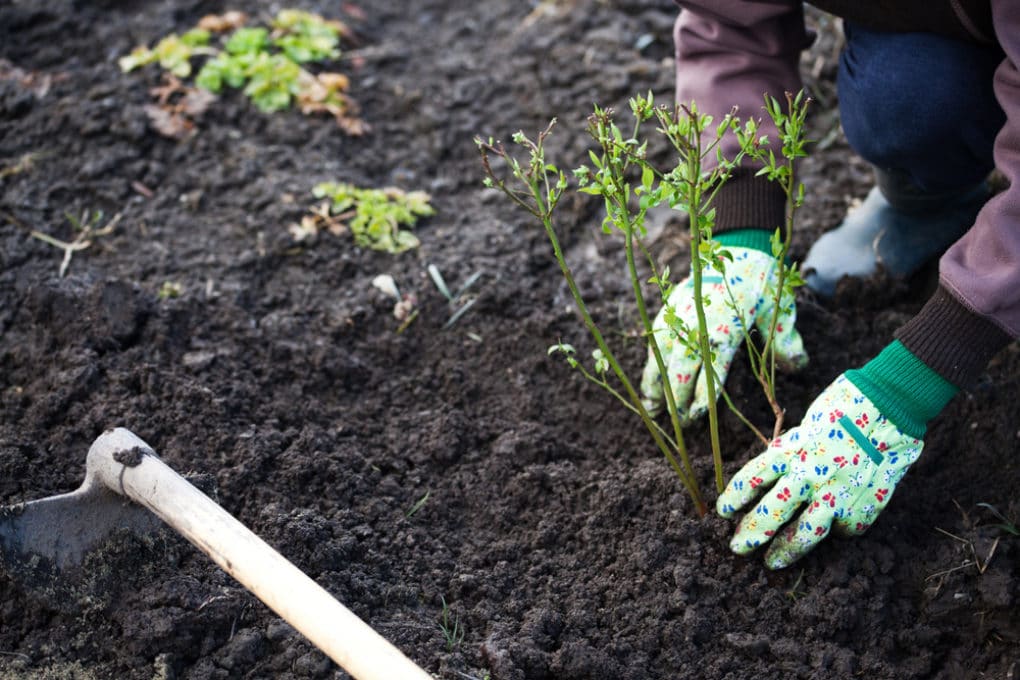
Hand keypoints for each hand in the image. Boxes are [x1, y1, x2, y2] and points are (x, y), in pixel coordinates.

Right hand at [640, 245, 806, 423]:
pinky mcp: (670, 309)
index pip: (710, 370)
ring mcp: (679, 315)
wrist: (736, 245)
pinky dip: (652, 365)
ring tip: (654, 411)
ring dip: (657, 385)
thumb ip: (786, 341)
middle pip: (680, 368)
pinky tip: (652, 384)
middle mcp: (697, 323)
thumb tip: (798, 368)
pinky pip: (656, 343)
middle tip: (680, 421)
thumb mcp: (779, 310)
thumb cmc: (761, 281)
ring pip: (661, 357)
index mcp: (725, 327)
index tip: (698, 415)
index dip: (702, 396)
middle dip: (677, 398)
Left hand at [717, 374, 923, 568]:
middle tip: (738, 547)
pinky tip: (835, 527)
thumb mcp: (809, 421)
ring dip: (786, 551)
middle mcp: (809, 474)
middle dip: (752, 533)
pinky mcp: (865, 506)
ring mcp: (837, 493)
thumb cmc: (847, 403)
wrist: (893, 404)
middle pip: (772, 512)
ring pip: (806, 533)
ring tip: (773, 562)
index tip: (723, 512)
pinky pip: (846, 527)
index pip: (752, 479)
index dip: (735, 498)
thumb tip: (778, 471)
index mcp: (791, 449)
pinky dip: (839, 529)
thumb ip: (794, 450)